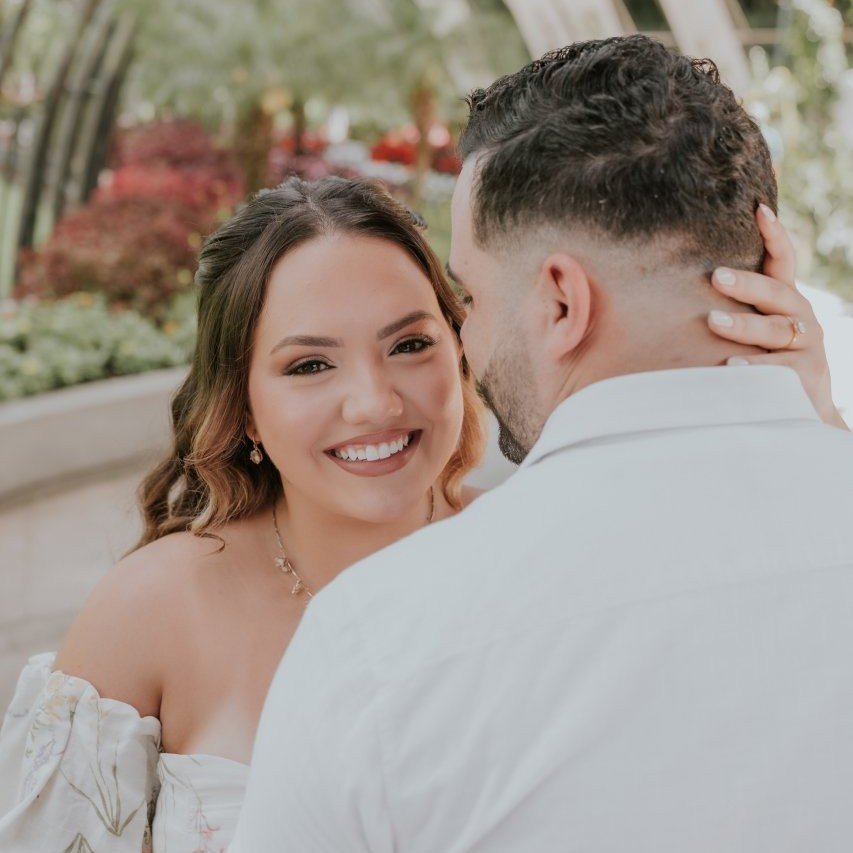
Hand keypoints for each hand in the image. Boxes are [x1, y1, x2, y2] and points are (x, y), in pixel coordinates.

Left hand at [706, 205, 848, 429]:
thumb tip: (662, 289)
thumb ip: (723, 310)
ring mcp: (808, 344)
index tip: (759, 209)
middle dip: (746, 284)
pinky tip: (731, 367)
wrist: (799, 408)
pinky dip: (756, 367)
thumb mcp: (749, 332)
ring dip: (744, 326)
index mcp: (785, 300)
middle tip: (716, 276)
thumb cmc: (762, 362)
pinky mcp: (807, 374)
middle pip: (776, 293)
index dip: (774, 235)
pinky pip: (779, 368)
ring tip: (714, 323)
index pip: (782, 261)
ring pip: (776, 329)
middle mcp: (800, 316)